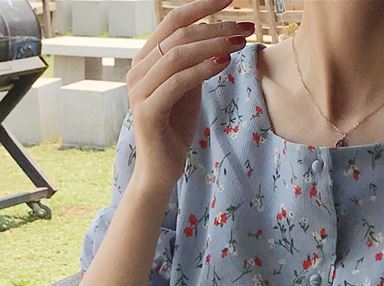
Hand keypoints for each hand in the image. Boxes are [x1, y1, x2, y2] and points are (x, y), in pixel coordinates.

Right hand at [125, 0, 254, 194]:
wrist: (160, 169)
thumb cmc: (175, 129)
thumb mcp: (188, 90)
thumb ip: (194, 65)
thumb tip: (216, 41)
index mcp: (146, 61)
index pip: (172, 22)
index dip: (201, 7)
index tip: (231, 0)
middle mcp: (138, 70)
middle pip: (178, 34)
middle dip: (215, 26)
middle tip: (245, 27)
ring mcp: (139, 90)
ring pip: (178, 54)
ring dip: (213, 45)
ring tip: (240, 43)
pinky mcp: (148, 111)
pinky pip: (178, 81)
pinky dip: (202, 69)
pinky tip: (224, 63)